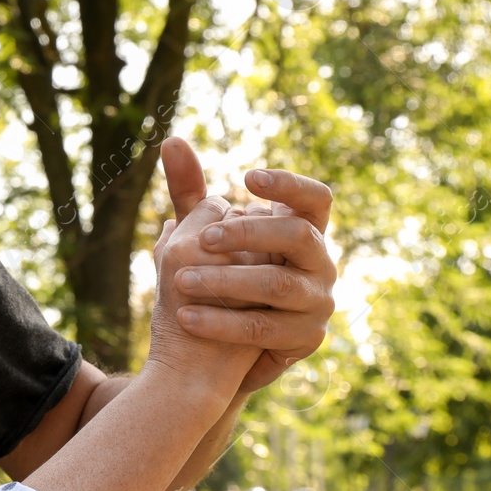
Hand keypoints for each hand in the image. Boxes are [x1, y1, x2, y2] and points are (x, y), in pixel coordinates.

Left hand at [160, 138, 337, 395]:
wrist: (223, 349)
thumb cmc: (220, 277)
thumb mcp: (201, 235)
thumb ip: (189, 192)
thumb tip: (170, 141)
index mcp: (303, 231)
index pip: (316, 199)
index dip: (289, 185)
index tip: (246, 178)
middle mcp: (320, 263)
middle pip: (300, 235)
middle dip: (249, 233)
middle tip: (203, 239)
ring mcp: (318, 302)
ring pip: (278, 285)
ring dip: (226, 280)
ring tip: (181, 279)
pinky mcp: (304, 339)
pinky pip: (263, 328)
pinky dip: (220, 322)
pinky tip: (183, 316)